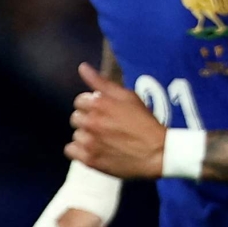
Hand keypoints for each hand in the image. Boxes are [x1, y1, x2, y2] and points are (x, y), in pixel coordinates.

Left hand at [66, 62, 165, 178]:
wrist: (157, 153)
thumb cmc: (145, 124)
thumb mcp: (128, 97)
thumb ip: (102, 82)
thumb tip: (82, 67)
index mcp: (99, 103)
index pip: (79, 100)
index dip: (91, 106)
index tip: (104, 112)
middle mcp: (91, 121)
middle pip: (75, 118)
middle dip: (88, 120)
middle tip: (105, 127)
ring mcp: (89, 142)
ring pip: (75, 134)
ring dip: (86, 136)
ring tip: (103, 140)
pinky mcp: (89, 159)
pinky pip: (70, 151)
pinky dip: (79, 150)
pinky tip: (94, 149)